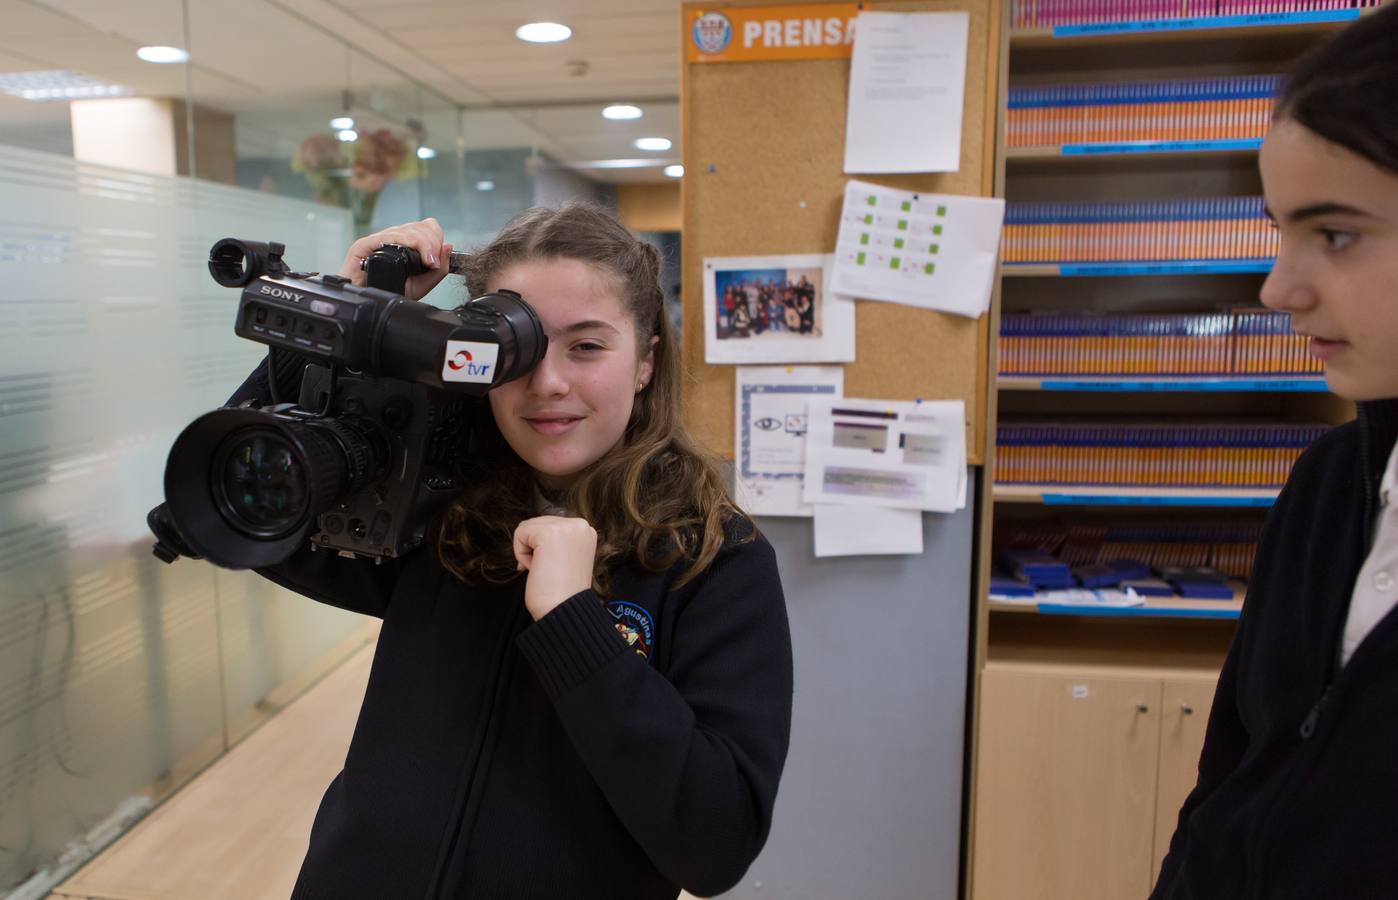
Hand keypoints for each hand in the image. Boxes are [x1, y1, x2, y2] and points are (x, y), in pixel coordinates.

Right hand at [337, 217, 452, 300]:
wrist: (367, 306)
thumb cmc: (390, 294)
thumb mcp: (422, 285)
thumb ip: (438, 269)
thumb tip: (449, 246)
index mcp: (406, 243)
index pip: (426, 227)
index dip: (436, 238)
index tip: (437, 259)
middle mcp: (393, 238)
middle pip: (419, 226)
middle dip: (432, 243)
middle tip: (432, 262)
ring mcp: (378, 239)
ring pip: (406, 230)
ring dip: (422, 244)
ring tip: (427, 262)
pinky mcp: (364, 245)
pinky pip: (388, 236)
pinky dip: (405, 242)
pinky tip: (412, 254)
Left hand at [512, 516, 597, 619]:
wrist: (563, 611)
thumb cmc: (562, 593)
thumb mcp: (566, 557)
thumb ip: (557, 541)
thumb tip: (530, 532)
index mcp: (587, 531)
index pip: (549, 525)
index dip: (543, 549)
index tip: (554, 568)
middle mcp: (580, 525)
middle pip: (537, 524)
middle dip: (535, 549)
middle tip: (548, 571)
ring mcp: (566, 527)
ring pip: (527, 527)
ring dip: (528, 551)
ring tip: (544, 569)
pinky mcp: (549, 533)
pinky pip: (520, 533)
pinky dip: (521, 554)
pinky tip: (536, 568)